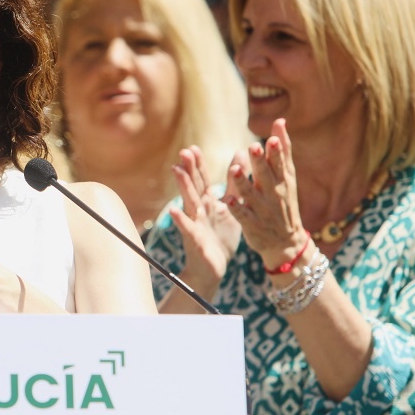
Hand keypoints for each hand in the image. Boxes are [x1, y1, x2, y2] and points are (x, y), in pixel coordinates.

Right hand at [166, 145, 242, 294]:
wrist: (215, 266)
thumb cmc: (221, 235)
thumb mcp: (231, 205)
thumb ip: (234, 182)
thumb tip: (240, 154)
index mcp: (208, 202)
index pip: (201, 179)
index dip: (197, 164)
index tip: (193, 148)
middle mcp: (199, 210)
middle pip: (193, 186)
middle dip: (189, 169)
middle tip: (184, 152)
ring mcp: (195, 224)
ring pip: (189, 202)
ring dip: (183, 186)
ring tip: (176, 170)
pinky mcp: (195, 240)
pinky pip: (188, 229)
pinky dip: (181, 220)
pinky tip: (174, 211)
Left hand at [222, 119, 307, 265]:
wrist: (287, 242)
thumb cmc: (284, 202)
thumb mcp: (288, 177)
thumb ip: (282, 150)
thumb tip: (280, 120)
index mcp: (283, 180)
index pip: (280, 163)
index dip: (277, 151)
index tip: (272, 138)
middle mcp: (274, 194)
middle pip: (266, 176)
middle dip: (260, 162)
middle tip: (253, 147)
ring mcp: (262, 210)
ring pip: (251, 195)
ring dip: (242, 182)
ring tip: (234, 169)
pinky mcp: (252, 225)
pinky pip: (242, 216)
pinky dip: (236, 209)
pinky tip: (227, 200)